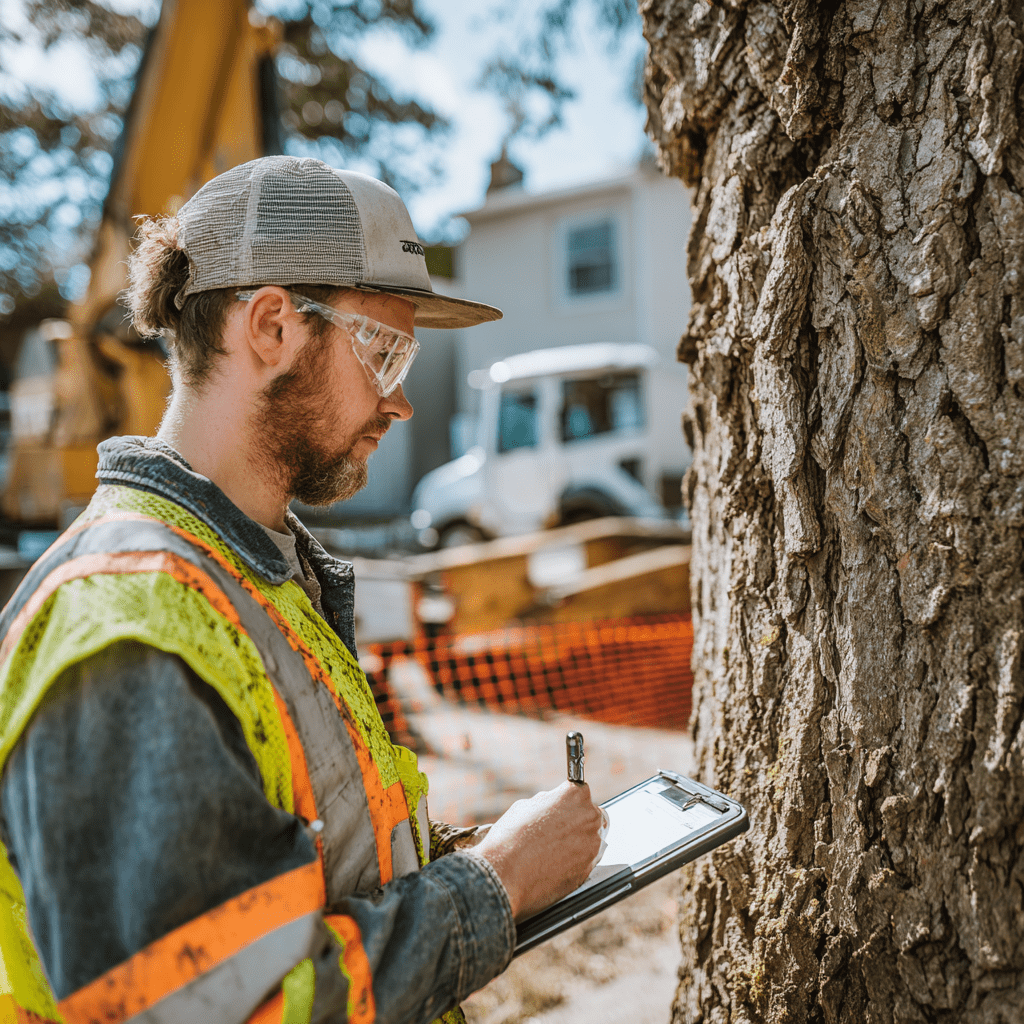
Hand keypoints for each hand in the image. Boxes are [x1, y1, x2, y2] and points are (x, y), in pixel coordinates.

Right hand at [471, 781, 603, 920]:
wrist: (505, 875)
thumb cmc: (511, 837)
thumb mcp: (526, 805)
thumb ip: (548, 802)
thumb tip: (554, 804)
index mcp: (575, 795)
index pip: (580, 792)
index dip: (568, 802)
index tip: (562, 809)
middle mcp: (590, 817)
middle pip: (591, 815)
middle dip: (578, 821)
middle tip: (558, 831)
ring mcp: (593, 844)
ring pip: (592, 839)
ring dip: (578, 841)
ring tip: (554, 850)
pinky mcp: (590, 868)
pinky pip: (588, 860)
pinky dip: (577, 860)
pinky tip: (556, 863)